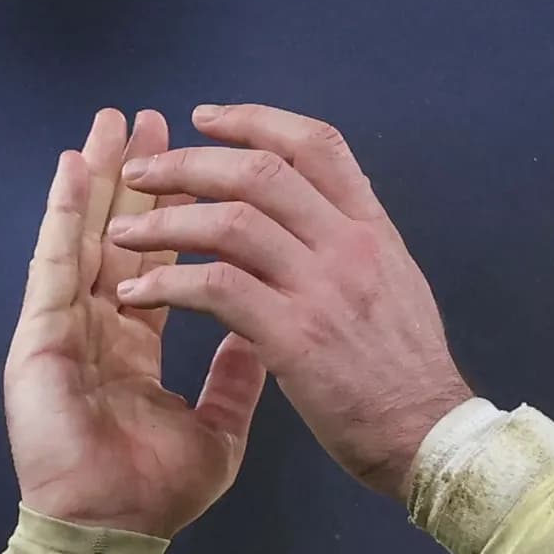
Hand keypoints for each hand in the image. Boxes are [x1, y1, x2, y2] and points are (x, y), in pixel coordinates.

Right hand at [4, 108, 269, 538]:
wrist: (113, 534)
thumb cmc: (153, 493)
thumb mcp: (217, 430)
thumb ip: (238, 378)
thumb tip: (265, 333)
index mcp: (138, 343)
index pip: (166, 261)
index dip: (183, 214)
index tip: (203, 166)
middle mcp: (100, 325)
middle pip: (123, 234)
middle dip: (139, 175)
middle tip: (152, 118)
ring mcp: (67, 328)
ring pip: (84, 235)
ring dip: (97, 178)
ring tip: (109, 125)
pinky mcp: (40, 338)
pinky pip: (52, 265)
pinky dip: (61, 216)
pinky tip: (71, 174)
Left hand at [110, 103, 474, 502]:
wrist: (429, 435)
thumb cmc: (407, 373)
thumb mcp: (397, 286)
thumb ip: (351, 248)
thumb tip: (307, 222)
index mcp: (373, 230)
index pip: (316, 145)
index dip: (255, 121)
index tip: (206, 118)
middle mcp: (350, 246)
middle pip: (260, 172)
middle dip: (188, 163)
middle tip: (142, 175)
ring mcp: (324, 288)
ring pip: (230, 222)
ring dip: (164, 222)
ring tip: (123, 235)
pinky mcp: (296, 336)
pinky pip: (217, 288)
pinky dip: (167, 283)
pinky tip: (137, 293)